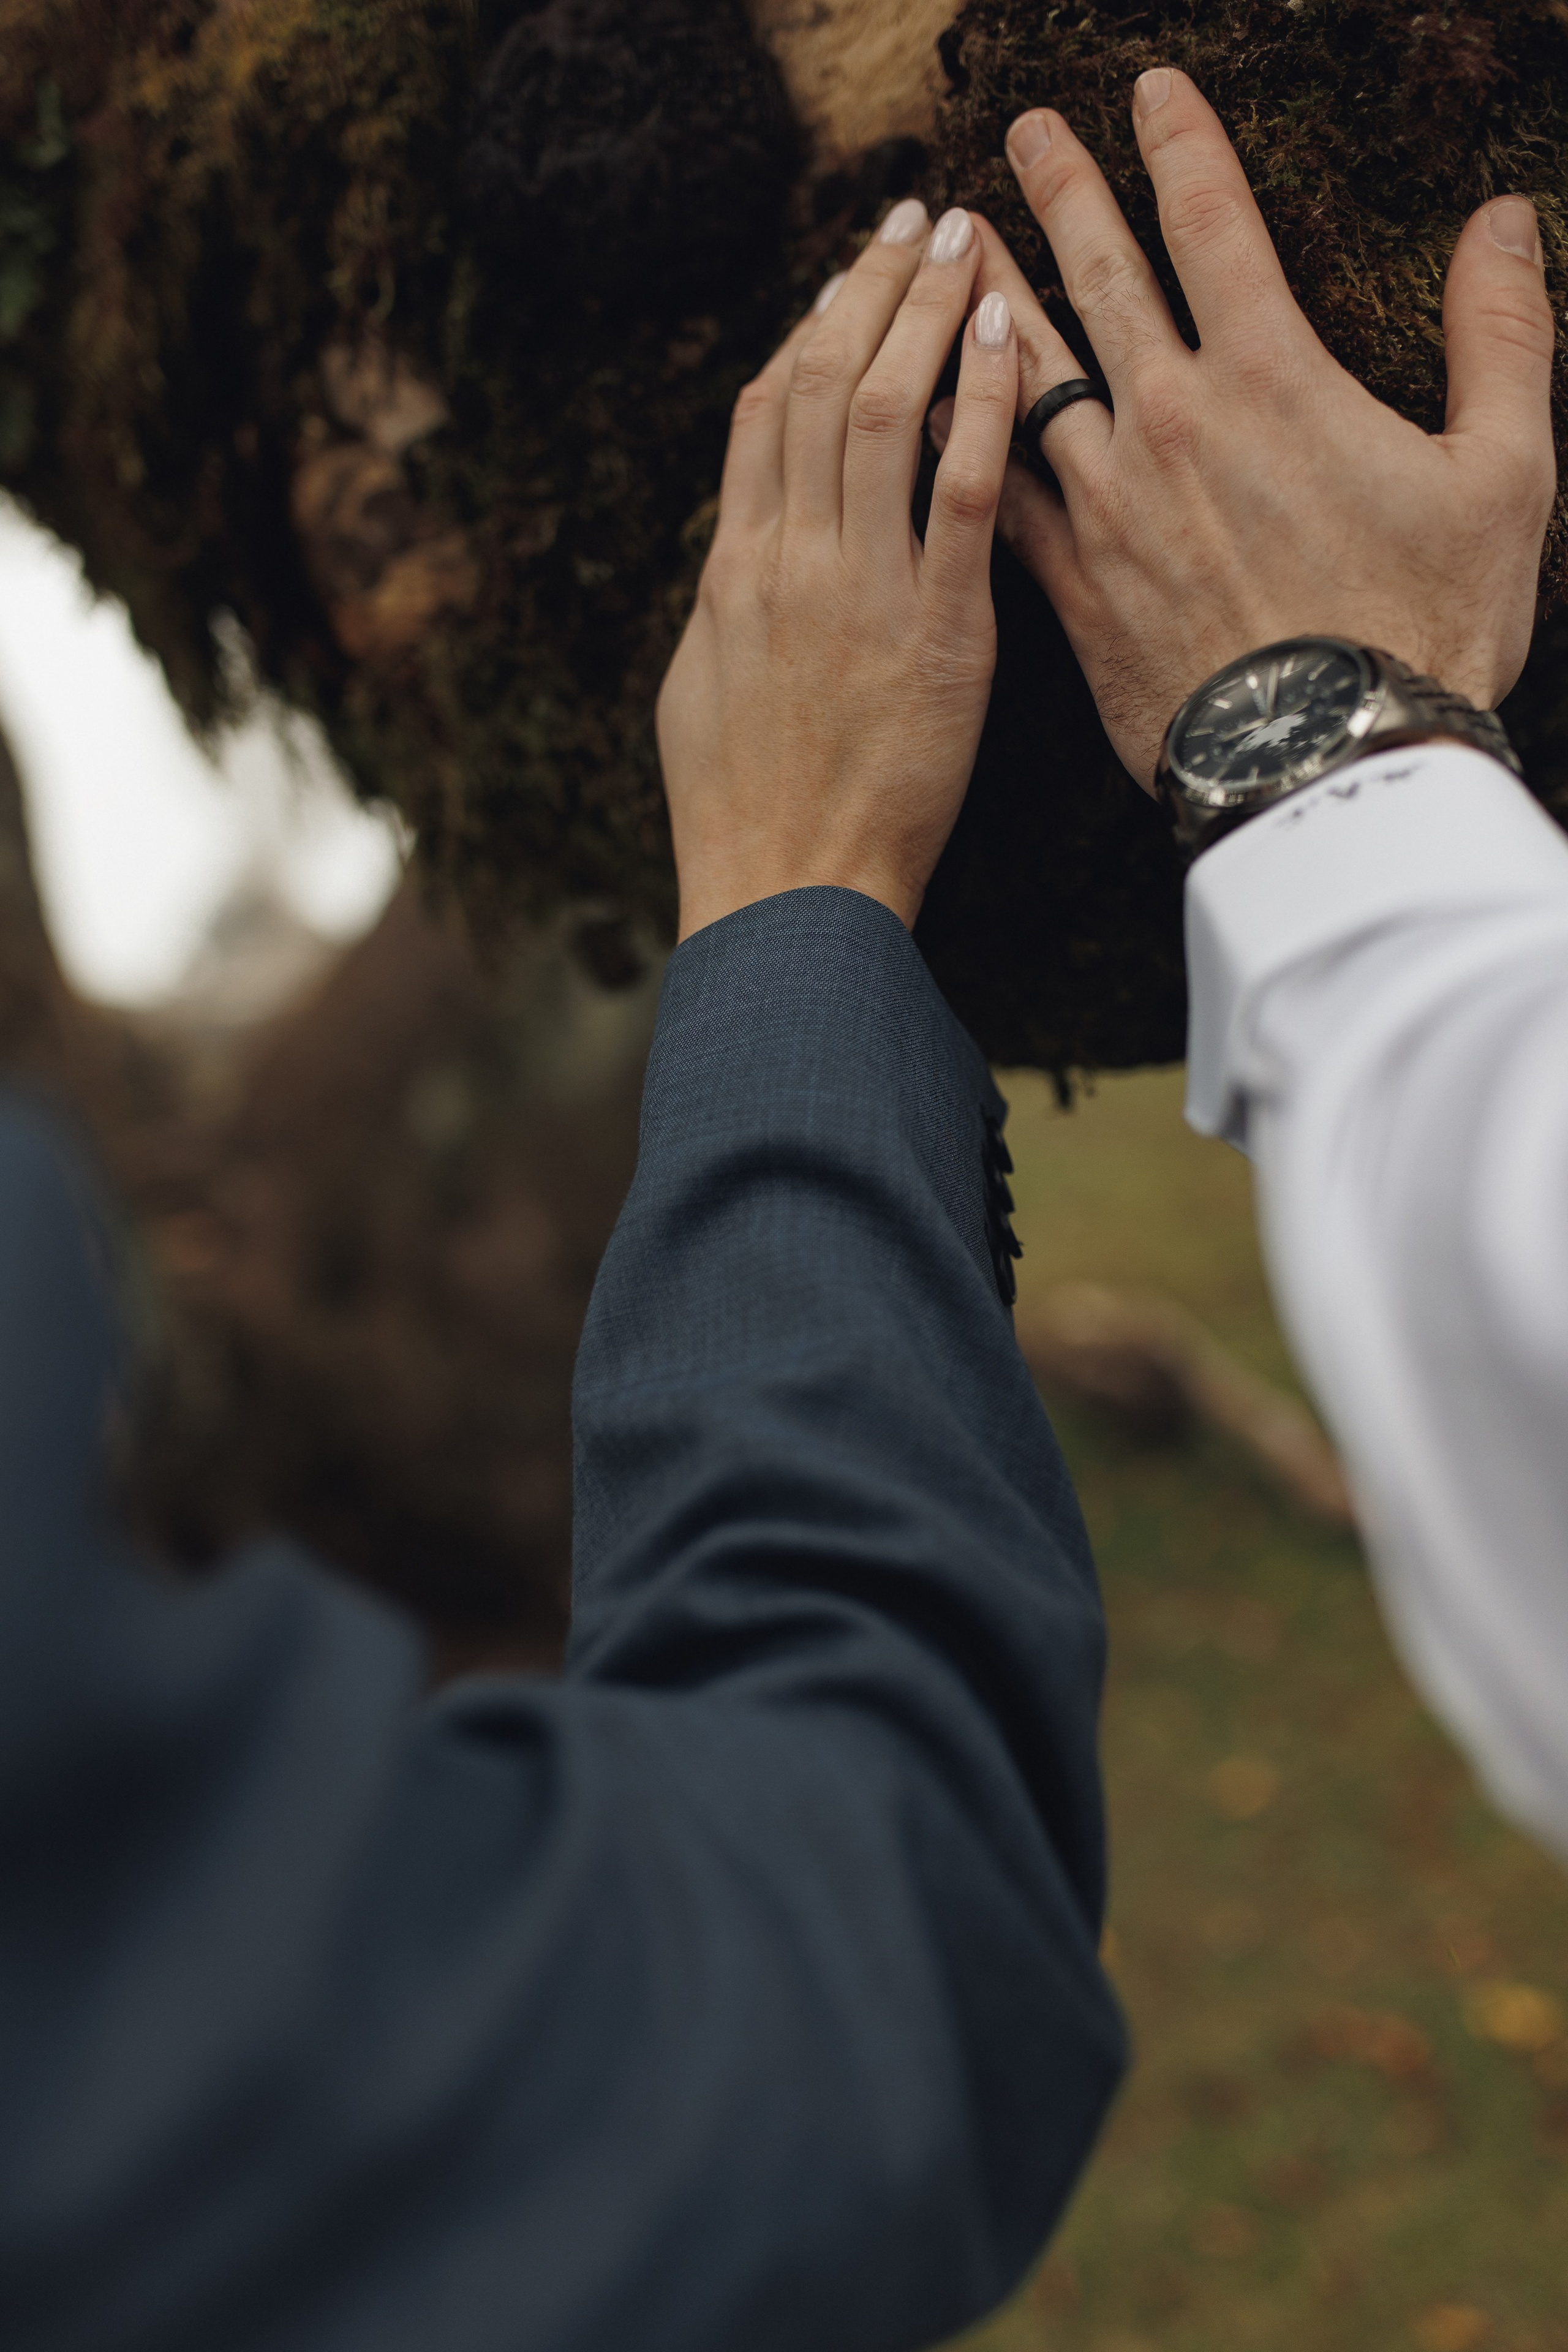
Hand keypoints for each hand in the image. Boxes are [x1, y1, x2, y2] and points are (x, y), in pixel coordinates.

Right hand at [657, 201, 1018, 939]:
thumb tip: (740, 553)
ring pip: (888, 412)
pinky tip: (1012, 339)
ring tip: (968, 239)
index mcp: (735, 570)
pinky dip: (984, 406)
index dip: (809, 328)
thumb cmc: (741, 811)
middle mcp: (789, 560)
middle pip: (827, 382)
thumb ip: (728, 606)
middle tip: (918, 214)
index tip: (847, 276)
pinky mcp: (937, 634)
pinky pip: (961, 495)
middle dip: (872, 285)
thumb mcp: (702, 690)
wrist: (787, 891)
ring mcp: (860, 591)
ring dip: (929, 312)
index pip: (767, 411)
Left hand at [949, 70, 1555, 790]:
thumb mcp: (1504, 474)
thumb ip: (1502, 337)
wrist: (1333, 766)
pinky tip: (925, 409)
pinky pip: (997, 497)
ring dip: (989, 300)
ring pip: (1027, 375)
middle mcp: (1172, 424)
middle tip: (1020, 132)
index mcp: (1272, 379)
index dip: (1180, 143)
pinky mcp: (1073, 588)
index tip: (1150, 88)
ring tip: (953, 246)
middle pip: (1102, 278)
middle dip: (1060, 192)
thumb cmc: (1426, 627)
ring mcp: (1111, 507)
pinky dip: (960, 442)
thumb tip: (1504, 220)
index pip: (1215, 223)